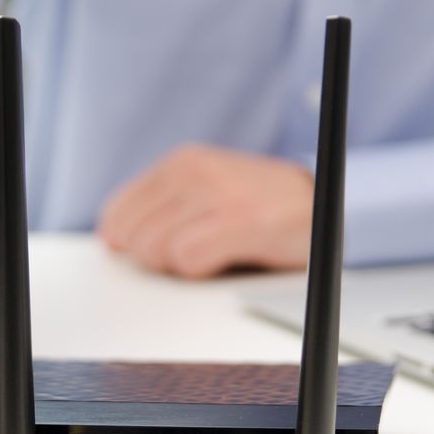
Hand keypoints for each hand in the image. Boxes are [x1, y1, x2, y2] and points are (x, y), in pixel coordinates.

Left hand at [97, 144, 313, 278]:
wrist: (323, 204)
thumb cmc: (259, 207)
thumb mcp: (205, 193)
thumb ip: (161, 207)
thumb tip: (111, 238)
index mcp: (181, 163)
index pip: (117, 215)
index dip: (126, 245)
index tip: (148, 255)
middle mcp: (195, 171)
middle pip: (135, 239)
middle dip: (157, 258)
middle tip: (193, 253)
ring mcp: (219, 194)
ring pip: (157, 251)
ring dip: (180, 266)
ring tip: (213, 253)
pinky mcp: (242, 221)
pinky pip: (188, 261)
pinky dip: (201, 271)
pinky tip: (224, 260)